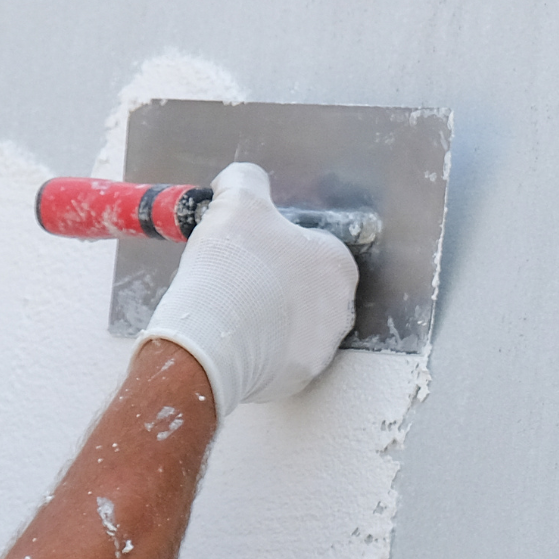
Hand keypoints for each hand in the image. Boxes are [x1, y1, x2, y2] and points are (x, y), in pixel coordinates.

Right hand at [139, 162, 357, 422]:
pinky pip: (281, 357)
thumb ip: (247, 181)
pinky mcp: (301, 377)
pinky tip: (235, 337)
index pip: (317, 247)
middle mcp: (342, 310)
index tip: (253, 247)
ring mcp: (324, 348)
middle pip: (309, 289)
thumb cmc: (235, 264)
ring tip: (234, 307)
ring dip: (271, 316)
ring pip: (296, 325)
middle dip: (279, 282)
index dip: (281, 244)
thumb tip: (244, 181)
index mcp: (339, 265)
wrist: (216, 335)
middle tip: (240, 277)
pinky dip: (261, 348)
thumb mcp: (238, 201)